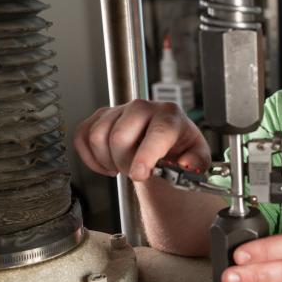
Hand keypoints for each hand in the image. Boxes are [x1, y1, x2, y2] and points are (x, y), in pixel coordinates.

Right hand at [73, 100, 209, 181]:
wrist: (166, 144)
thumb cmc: (181, 149)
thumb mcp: (199, 158)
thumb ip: (197, 162)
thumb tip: (186, 164)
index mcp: (170, 115)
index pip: (156, 132)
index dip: (145, 155)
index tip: (139, 174)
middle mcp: (143, 107)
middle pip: (119, 136)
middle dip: (125, 163)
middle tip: (136, 172)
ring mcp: (119, 110)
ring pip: (97, 136)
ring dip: (107, 160)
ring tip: (123, 166)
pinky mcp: (100, 117)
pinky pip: (82, 137)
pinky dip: (90, 158)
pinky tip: (108, 163)